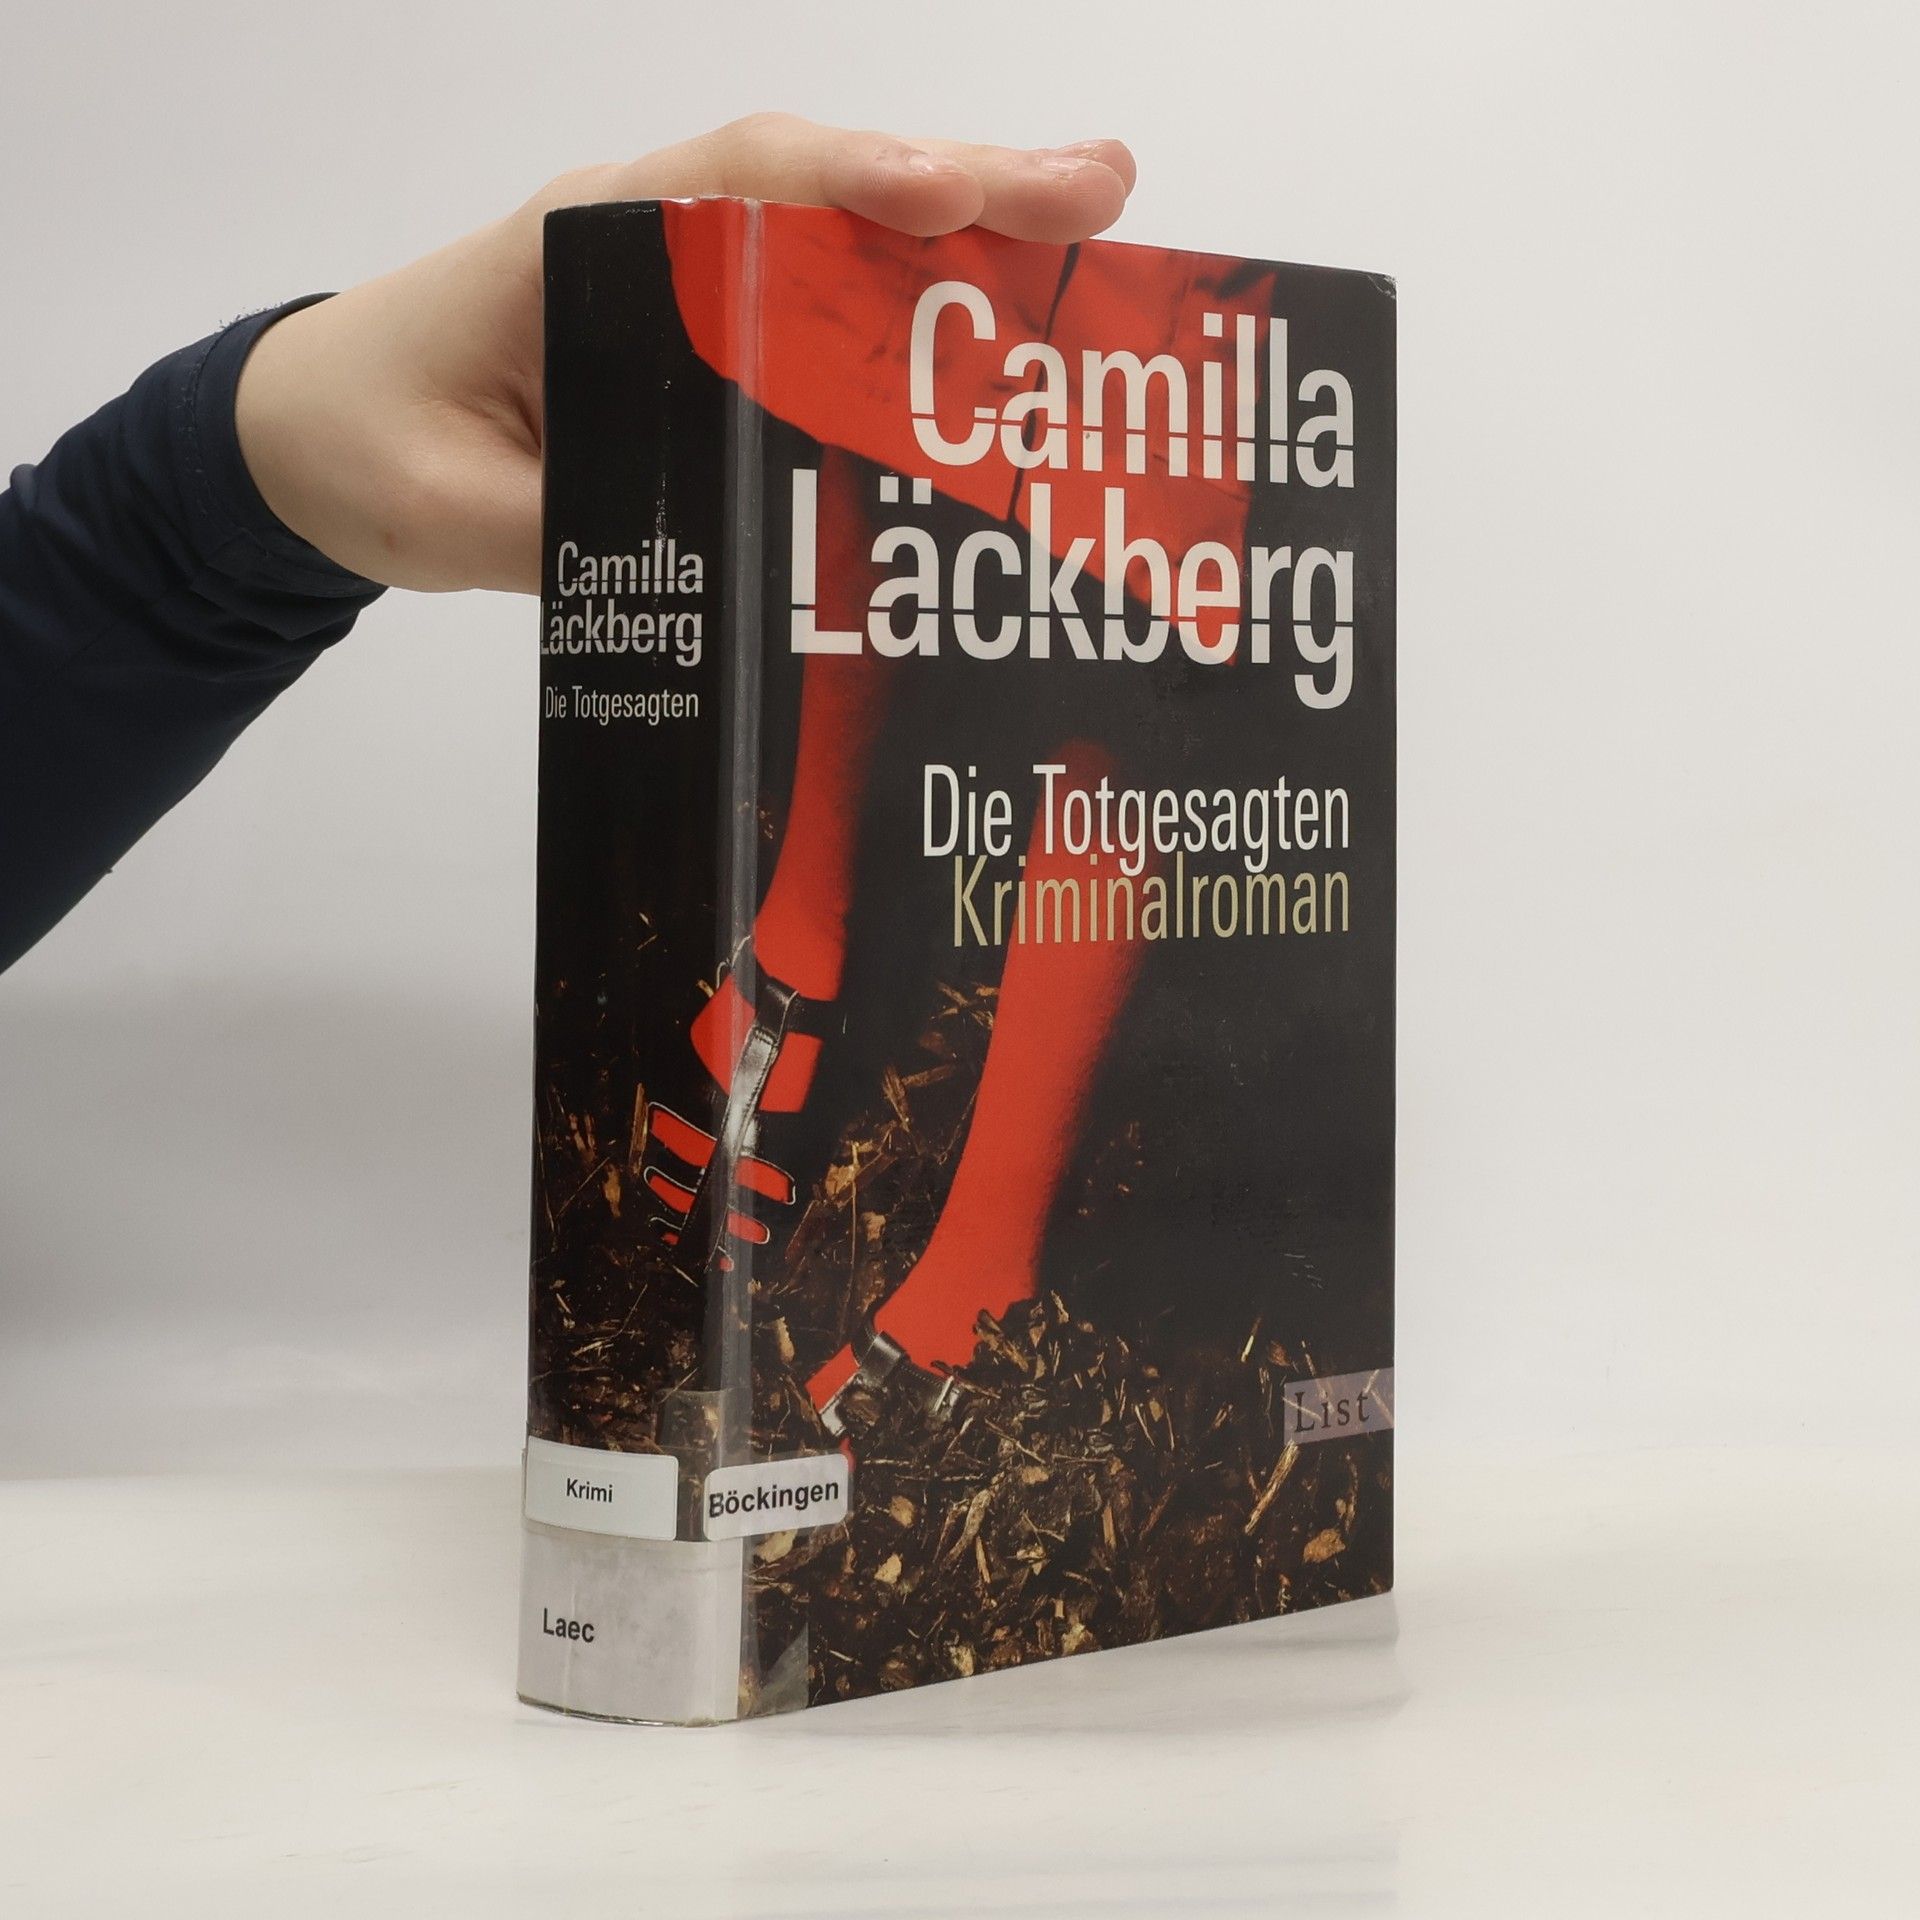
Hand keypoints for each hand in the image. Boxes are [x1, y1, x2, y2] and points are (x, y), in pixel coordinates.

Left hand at [233, 115, 1134, 594]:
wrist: (310, 438)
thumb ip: (577, 532)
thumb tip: (721, 577)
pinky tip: (1004, 339)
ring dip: (970, 239)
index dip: (851, 187)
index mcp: (583, 245)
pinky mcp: (705, 340)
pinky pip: (822, 307)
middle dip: (969, 190)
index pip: (734, 186)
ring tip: (1098, 241)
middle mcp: (653, 239)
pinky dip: (917, 311)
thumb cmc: (367, 445)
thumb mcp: (454, 508)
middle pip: (825, 189)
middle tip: (1105, 195)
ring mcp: (687, 284)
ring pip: (842, 237)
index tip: (950, 201)